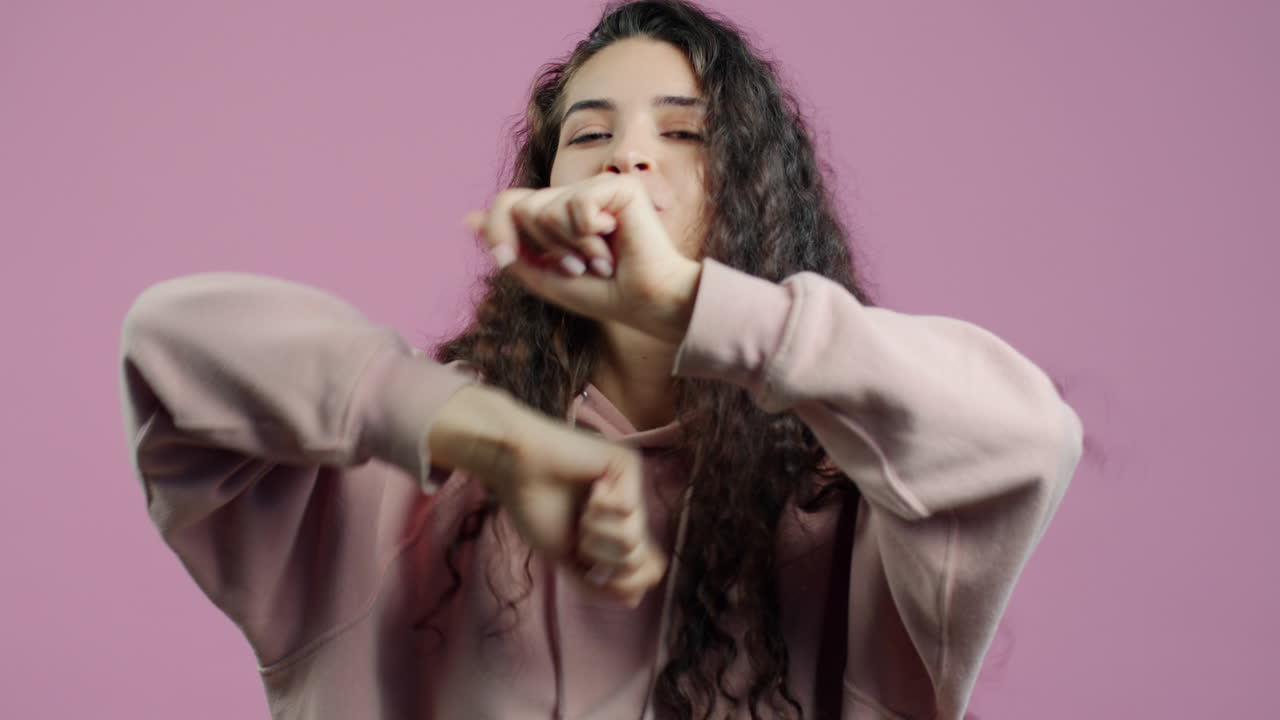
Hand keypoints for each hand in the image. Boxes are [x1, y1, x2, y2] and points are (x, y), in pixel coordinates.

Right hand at [428, 385, 666, 606]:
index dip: (625, 582)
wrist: (514, 467)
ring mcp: (631, 486)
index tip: (591, 570)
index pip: (648, 569)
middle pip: (640, 560)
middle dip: (602, 557)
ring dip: (596, 533)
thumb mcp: (565, 556)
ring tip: (581, 510)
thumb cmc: (533, 507)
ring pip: (633, 539)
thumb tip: (635, 599)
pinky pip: (628, 508)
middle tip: (580, 535)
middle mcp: (630, 509)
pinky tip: (589, 486)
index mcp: (616, 530)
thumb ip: (597, 581)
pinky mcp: (629, 465)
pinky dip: (599, 508)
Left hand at [465, 174, 701, 342]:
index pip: (508, 204)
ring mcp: (596, 189)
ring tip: (600, 259)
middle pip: (523, 207)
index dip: (498, 230)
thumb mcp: (543, 277)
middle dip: (545, 247)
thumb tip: (468, 218)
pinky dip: (589, 236)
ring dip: (571, 246)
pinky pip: (576, 205)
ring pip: (547, 208)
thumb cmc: (603, 294)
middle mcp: (573, 197)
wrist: (646, 302)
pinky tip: (614, 243)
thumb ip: (509, 248)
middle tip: (579, 265)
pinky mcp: (617, 186)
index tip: (504, 260)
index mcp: (555, 215)